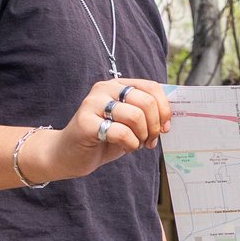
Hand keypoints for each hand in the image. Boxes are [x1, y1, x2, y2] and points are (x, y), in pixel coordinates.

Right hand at [27, 79, 172, 183]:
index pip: (152, 87)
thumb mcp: (130, 123)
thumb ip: (147, 115)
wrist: (69, 155)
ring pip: (135, 116)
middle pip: (146, 101)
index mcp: (118, 85)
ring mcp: (92, 103)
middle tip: (150, 140)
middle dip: (154, 125)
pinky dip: (130, 144)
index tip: (165, 127)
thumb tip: (170, 117)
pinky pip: (121, 132)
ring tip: (135, 143)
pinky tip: (125, 147)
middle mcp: (104, 89)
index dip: (164, 109)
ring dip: (142, 136)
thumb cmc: (104, 138)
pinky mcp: (84, 122)